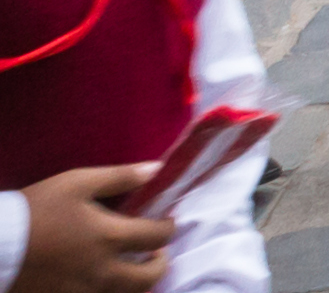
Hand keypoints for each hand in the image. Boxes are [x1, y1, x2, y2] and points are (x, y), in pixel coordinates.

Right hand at [10, 163, 169, 292]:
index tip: (167, 221)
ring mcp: (83, 291)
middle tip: (156, 253)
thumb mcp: (77, 183)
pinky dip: (110, 290)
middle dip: (160, 264)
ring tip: (133, 267)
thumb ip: (121, 177)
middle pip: (148, 278)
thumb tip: (156, 169)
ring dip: (137, 282)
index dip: (169, 228)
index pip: (158, 237)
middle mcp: (102, 271)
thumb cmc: (36, 210)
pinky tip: (104, 277)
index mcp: (110, 238)